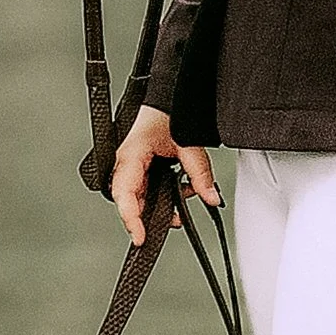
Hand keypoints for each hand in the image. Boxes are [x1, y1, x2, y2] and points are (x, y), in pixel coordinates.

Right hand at [110, 104, 221, 247]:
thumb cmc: (165, 112)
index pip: (124, 194)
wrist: (167, 97)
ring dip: (164, 203)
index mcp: (129, 156)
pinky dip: (166, 193)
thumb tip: (211, 197)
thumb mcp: (187, 142)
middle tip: (174, 221)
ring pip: (141, 197)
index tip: (140, 237)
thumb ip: (200, 171)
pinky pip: (148, 189)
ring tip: (185, 196)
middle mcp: (126, 163)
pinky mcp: (141, 167)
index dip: (131, 219)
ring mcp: (132, 166)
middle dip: (153, 214)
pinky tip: (182, 188)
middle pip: (131, 201)